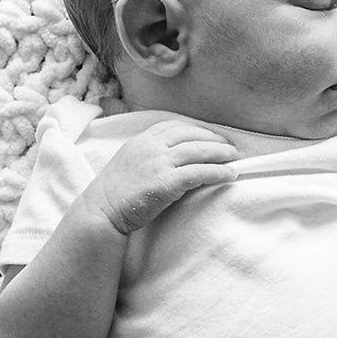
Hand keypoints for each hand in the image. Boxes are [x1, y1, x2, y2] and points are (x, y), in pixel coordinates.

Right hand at [79, 121, 237, 234]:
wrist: (101, 211)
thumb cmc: (116, 192)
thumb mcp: (130, 161)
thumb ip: (149, 153)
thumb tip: (174, 155)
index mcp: (142, 139)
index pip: (177, 126)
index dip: (199, 130)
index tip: (214, 136)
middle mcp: (151, 146)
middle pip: (192, 135)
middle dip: (215, 140)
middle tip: (231, 147)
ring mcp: (158, 162)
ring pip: (199, 151)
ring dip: (221, 154)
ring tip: (235, 159)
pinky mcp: (165, 182)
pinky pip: (199, 173)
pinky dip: (218, 172)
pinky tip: (230, 175)